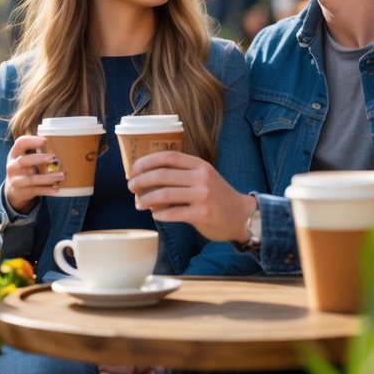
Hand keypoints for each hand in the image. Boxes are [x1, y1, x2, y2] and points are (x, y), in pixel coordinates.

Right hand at [3, 134, 65, 212]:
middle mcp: (12, 167)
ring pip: (31, 179)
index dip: (32, 140)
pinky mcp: (22, 192)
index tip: (45, 140)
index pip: (20, 143)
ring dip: (47, 178)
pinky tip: (56, 189)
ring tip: (61, 175)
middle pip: (23, 161)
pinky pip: (35, 191)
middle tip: (53, 158)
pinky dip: (47, 190)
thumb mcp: (25, 159)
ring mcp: (16, 181)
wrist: (13, 191)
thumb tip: (63, 146)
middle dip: (39, 159)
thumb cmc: (24, 170)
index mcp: (14, 154)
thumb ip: (37, 153)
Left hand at [127, 151, 255, 241]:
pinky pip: (174, 213)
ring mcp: (203, 195)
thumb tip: (148, 177)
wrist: (242, 216)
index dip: (148, 161)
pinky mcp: (203, 214)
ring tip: (138, 203)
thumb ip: (182, 174)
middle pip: (163, 174)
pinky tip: (154, 214)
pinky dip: (160, 213)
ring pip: (165, 194)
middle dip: (142, 180)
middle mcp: (202, 177)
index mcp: (200, 165)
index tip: (134, 169)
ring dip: (146, 199)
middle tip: (131, 187)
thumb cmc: (217, 196)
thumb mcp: (203, 177)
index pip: (169, 157)